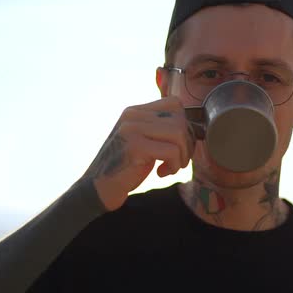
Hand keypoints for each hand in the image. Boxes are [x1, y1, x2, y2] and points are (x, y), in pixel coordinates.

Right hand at [79, 97, 194, 210]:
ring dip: (182, 156)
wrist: (99, 188)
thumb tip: (193, 128)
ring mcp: (132, 130)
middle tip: (177, 161)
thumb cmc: (125, 167)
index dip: (185, 125)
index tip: (179, 145)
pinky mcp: (135, 147)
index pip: (175, 104)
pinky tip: (161, 173)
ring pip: (179, 134)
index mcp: (135, 111)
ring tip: (170, 167)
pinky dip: (174, 166)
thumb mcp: (142, 140)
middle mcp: (132, 115)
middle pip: (180, 120)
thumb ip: (159, 129)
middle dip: (187, 144)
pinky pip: (172, 151)